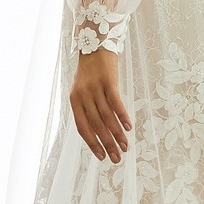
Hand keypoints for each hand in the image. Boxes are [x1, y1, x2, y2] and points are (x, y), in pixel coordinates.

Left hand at [70, 46, 130, 162]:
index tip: (102, 157)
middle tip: (117, 157)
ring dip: (117, 133)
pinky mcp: (108, 81)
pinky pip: (116, 102)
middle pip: (96, 125)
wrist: (95, 45)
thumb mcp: (82, 90)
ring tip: (126, 146)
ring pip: (107, 117)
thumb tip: (99, 132)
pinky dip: (123, 116)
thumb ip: (87, 108)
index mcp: (74, 100)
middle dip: (107, 143)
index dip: (92, 144)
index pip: (82, 127)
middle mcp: (83, 95)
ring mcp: (95, 88)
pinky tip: (129, 127)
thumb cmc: (90, 71)